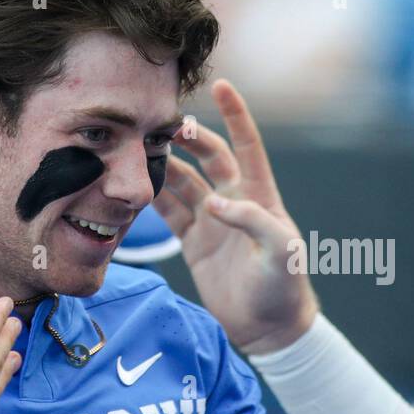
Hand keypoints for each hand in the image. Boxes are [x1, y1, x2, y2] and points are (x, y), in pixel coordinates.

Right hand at [153, 79, 316, 354]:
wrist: (269, 328)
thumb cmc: (284, 287)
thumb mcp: (280, 253)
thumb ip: (253, 222)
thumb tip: (216, 202)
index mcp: (260, 196)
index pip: (247, 146)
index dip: (236, 115)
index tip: (222, 85)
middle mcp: (234, 200)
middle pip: (207, 156)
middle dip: (186, 137)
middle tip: (159, 124)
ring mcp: (212, 219)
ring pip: (183, 181)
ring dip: (163, 165)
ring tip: (134, 152)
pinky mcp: (194, 240)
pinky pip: (168, 212)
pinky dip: (151, 199)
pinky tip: (130, 186)